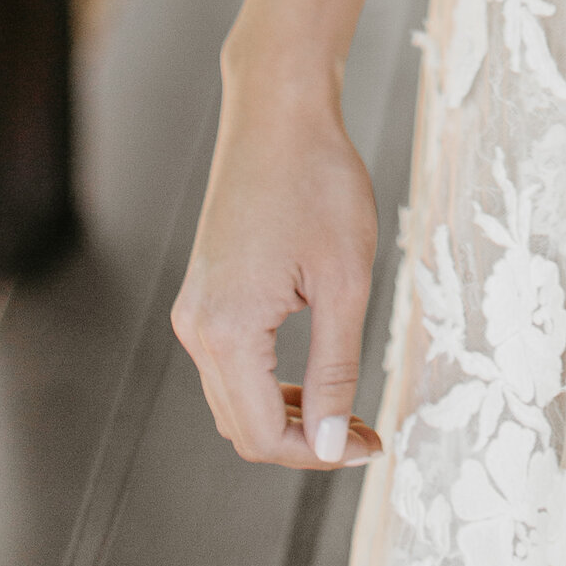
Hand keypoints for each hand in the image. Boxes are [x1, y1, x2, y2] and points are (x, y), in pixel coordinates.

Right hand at [172, 60, 385, 469]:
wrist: (278, 110)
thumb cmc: (318, 181)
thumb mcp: (344, 280)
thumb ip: (336, 369)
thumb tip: (332, 446)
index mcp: (228, 330)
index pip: (263, 436)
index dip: (318, 455)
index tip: (370, 445)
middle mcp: (197, 327)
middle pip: (243, 427)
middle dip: (305, 442)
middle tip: (364, 431)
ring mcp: (195, 309)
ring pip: (234, 400)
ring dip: (287, 415)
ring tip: (347, 407)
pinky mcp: (204, 292)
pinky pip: (230, 365)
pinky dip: (269, 383)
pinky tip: (313, 372)